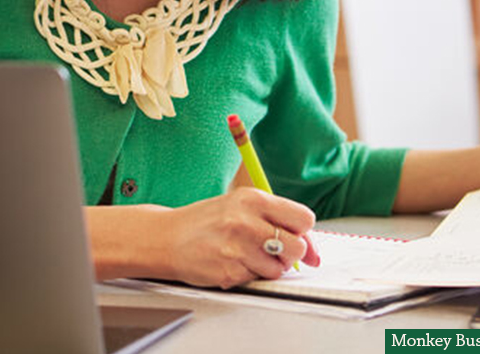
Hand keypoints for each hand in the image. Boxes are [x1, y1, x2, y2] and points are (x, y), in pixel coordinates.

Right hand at [157, 187, 320, 288]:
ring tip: (247, 255)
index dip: (303, 232)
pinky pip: (258, 280)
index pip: (303, 218)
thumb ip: (275, 219)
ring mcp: (238, 248)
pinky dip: (249, 275)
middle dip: (290, 253)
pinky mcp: (230, 272)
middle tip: (273, 250)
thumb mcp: (239, 206)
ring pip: (279, 269)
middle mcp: (247, 222)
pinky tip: (232, 262)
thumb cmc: (206, 221)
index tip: (296, 236)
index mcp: (253, 199)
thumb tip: (312, 250)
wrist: (167, 237)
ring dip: (268, 267)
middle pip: (297, 247)